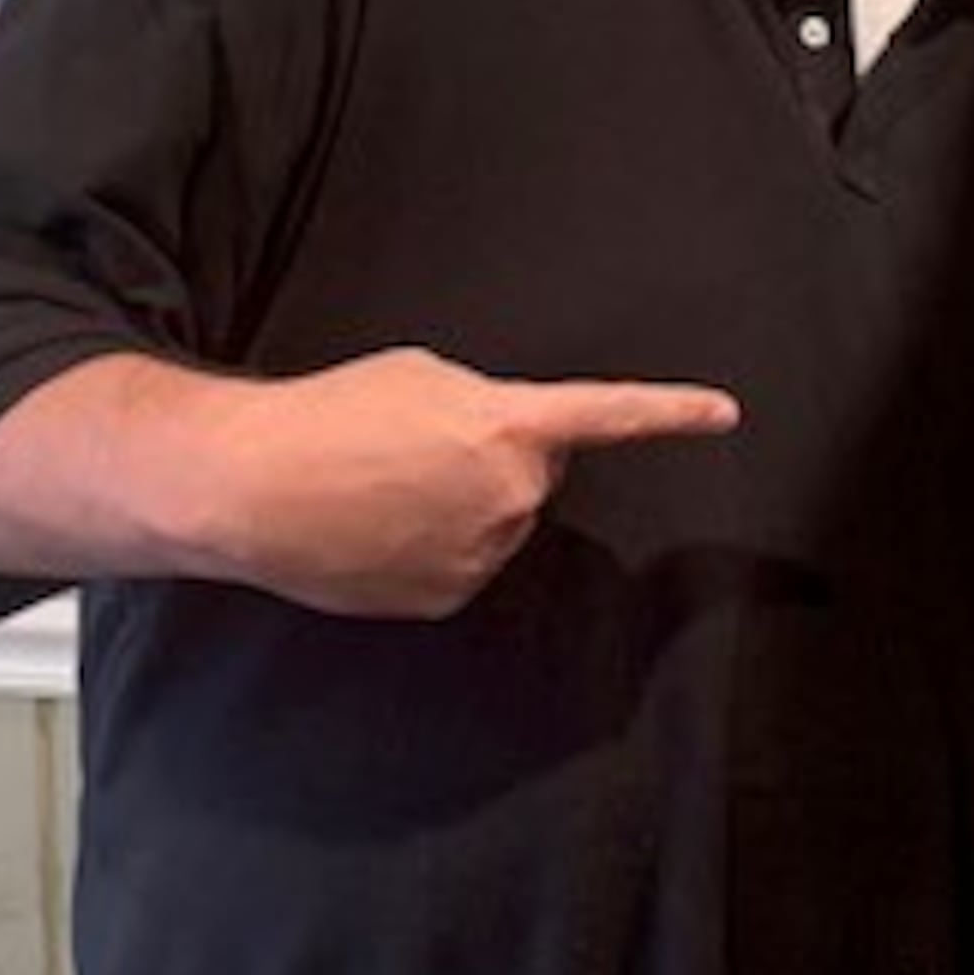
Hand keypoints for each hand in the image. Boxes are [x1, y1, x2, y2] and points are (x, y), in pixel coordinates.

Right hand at [194, 347, 739, 618]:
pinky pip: (463, 563)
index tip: (722, 412)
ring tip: (387, 486)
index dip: (672, 412)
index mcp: (510, 428)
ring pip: (497, 522)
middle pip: (535, 473)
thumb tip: (500, 442)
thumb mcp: (422, 377)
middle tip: (422, 447)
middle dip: (498, 459)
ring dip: (463, 504)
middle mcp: (510, 498)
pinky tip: (379, 525)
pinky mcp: (446, 597)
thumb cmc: (328, 416)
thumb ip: (487, 405)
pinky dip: (434, 546)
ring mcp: (480, 555)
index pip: (610, 415)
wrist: (251, 485)